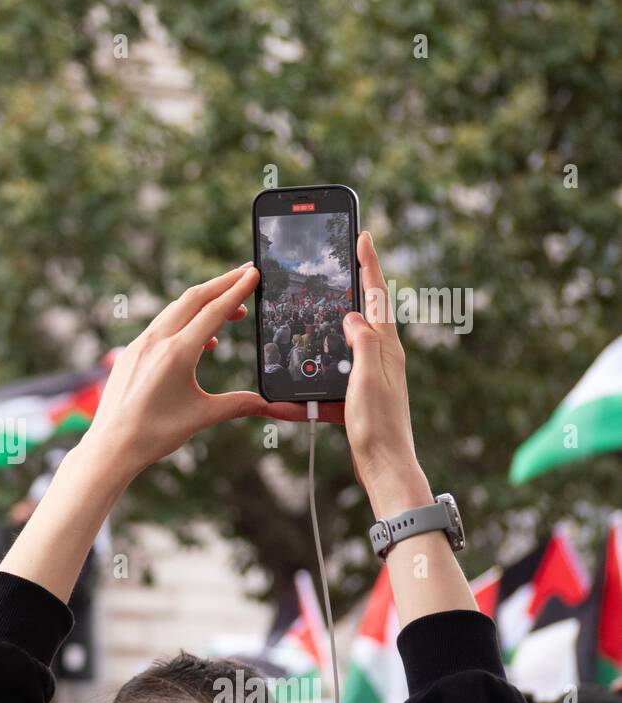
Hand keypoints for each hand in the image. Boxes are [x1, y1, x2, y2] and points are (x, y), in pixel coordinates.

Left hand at [83, 263, 277, 477]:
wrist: (110, 447)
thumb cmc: (154, 434)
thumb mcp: (203, 416)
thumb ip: (241, 405)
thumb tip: (279, 409)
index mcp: (176, 353)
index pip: (213, 311)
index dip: (237, 290)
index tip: (254, 273)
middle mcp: (156, 342)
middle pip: (193, 298)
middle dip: (222, 284)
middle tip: (246, 274)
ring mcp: (139, 345)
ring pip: (175, 310)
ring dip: (203, 303)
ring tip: (230, 311)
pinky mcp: (130, 353)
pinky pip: (160, 326)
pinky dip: (183, 321)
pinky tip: (199, 340)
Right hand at [340, 231, 431, 515]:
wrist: (386, 467)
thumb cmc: (378, 426)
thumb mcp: (368, 379)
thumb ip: (364, 343)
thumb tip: (354, 316)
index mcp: (386, 347)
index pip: (376, 296)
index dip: (368, 265)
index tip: (364, 236)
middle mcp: (384, 356)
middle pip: (368, 309)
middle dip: (357, 283)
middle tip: (347, 257)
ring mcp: (374, 374)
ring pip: (352, 336)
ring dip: (338, 318)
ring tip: (324, 302)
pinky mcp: (362, 392)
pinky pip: (341, 366)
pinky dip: (327, 358)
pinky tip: (315, 362)